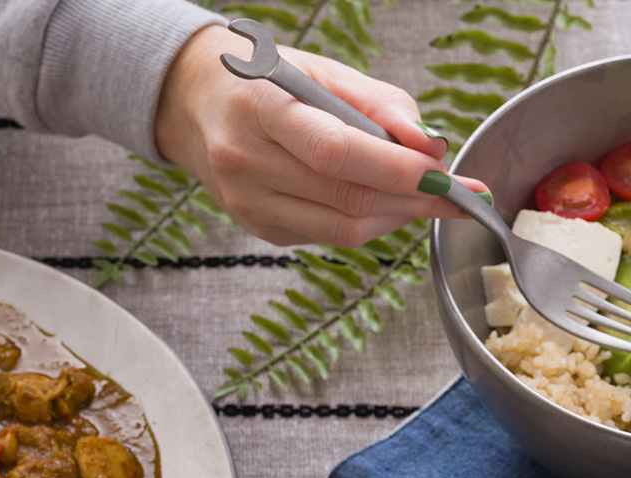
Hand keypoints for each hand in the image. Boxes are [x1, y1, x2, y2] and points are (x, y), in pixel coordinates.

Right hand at [155, 25, 488, 246]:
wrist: (196, 107)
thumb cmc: (265, 80)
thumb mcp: (322, 70)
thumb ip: (380, 105)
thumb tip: (431, 146)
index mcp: (261, 108)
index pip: (335, 152)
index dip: (394, 169)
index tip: (441, 172)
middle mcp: (246, 163)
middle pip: (344, 198)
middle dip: (410, 199)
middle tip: (453, 191)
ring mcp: (248, 203)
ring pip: (340, 228)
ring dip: (394, 217)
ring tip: (425, 196)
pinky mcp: (258, 229)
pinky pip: (326, 236)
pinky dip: (365, 222)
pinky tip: (380, 201)